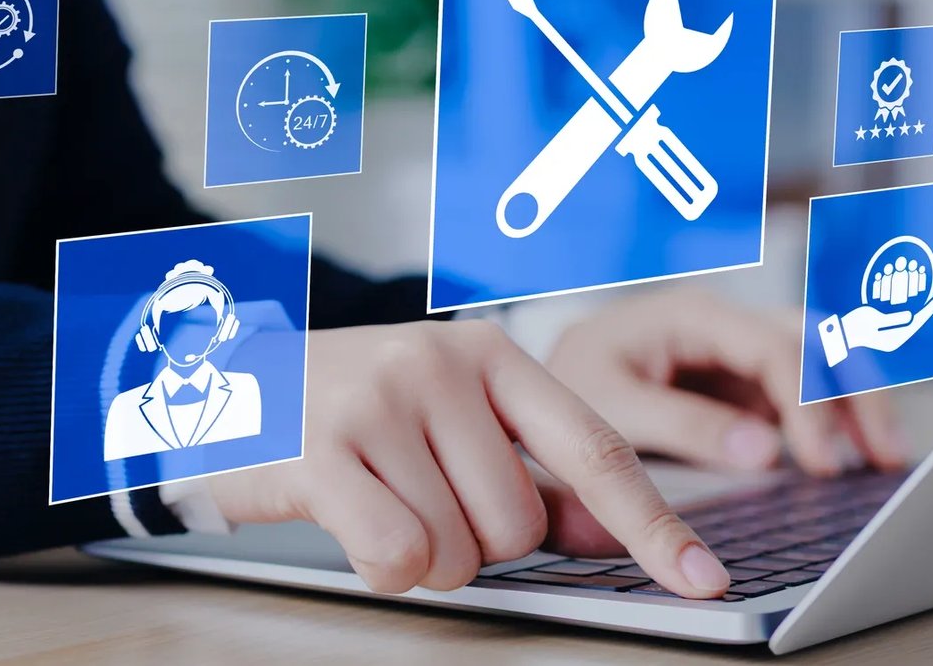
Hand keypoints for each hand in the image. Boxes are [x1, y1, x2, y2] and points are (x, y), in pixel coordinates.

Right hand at [205, 321, 731, 597]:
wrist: (226, 380)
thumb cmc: (355, 411)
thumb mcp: (447, 415)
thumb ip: (528, 468)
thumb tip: (606, 532)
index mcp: (489, 353)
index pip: (595, 447)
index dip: (653, 523)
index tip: (706, 579)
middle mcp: (440, 363)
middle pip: (521, 524)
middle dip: (477, 542)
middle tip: (420, 498)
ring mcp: (379, 400)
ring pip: (458, 551)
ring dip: (424, 555)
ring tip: (378, 498)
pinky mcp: (321, 448)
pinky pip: (397, 557)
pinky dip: (380, 565)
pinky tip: (348, 518)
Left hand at [545, 287, 909, 475]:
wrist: (541, 380)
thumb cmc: (569, 382)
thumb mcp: (611, 406)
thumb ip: (684, 425)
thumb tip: (765, 451)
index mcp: (690, 314)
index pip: (771, 347)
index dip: (807, 401)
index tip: (822, 461)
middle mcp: (724, 323)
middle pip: (813, 340)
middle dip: (856, 392)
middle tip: (885, 457)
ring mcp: (739, 351)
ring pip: (821, 359)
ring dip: (859, 401)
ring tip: (888, 460)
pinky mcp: (745, 382)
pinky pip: (805, 391)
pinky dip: (837, 419)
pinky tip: (860, 459)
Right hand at [837, 293, 932, 356]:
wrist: (839, 332)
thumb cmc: (853, 326)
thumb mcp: (873, 320)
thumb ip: (892, 319)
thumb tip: (911, 316)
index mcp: (893, 339)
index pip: (916, 323)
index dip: (927, 311)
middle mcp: (894, 339)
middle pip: (915, 323)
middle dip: (925, 310)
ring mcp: (889, 336)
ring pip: (909, 322)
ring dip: (918, 311)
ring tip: (929, 301)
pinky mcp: (883, 331)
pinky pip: (901, 321)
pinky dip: (908, 313)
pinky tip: (912, 306)